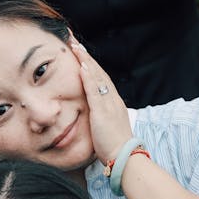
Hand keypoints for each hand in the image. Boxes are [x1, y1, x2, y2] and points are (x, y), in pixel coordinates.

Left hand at [70, 39, 130, 165]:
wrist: (125, 157)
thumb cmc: (115, 146)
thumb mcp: (107, 126)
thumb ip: (100, 116)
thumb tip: (93, 113)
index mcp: (113, 101)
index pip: (99, 77)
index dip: (89, 63)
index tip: (79, 51)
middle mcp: (113, 98)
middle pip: (98, 71)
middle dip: (85, 55)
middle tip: (73, 40)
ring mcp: (109, 104)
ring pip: (97, 77)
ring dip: (85, 60)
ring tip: (74, 46)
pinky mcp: (103, 112)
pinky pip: (95, 91)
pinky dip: (88, 77)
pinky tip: (81, 66)